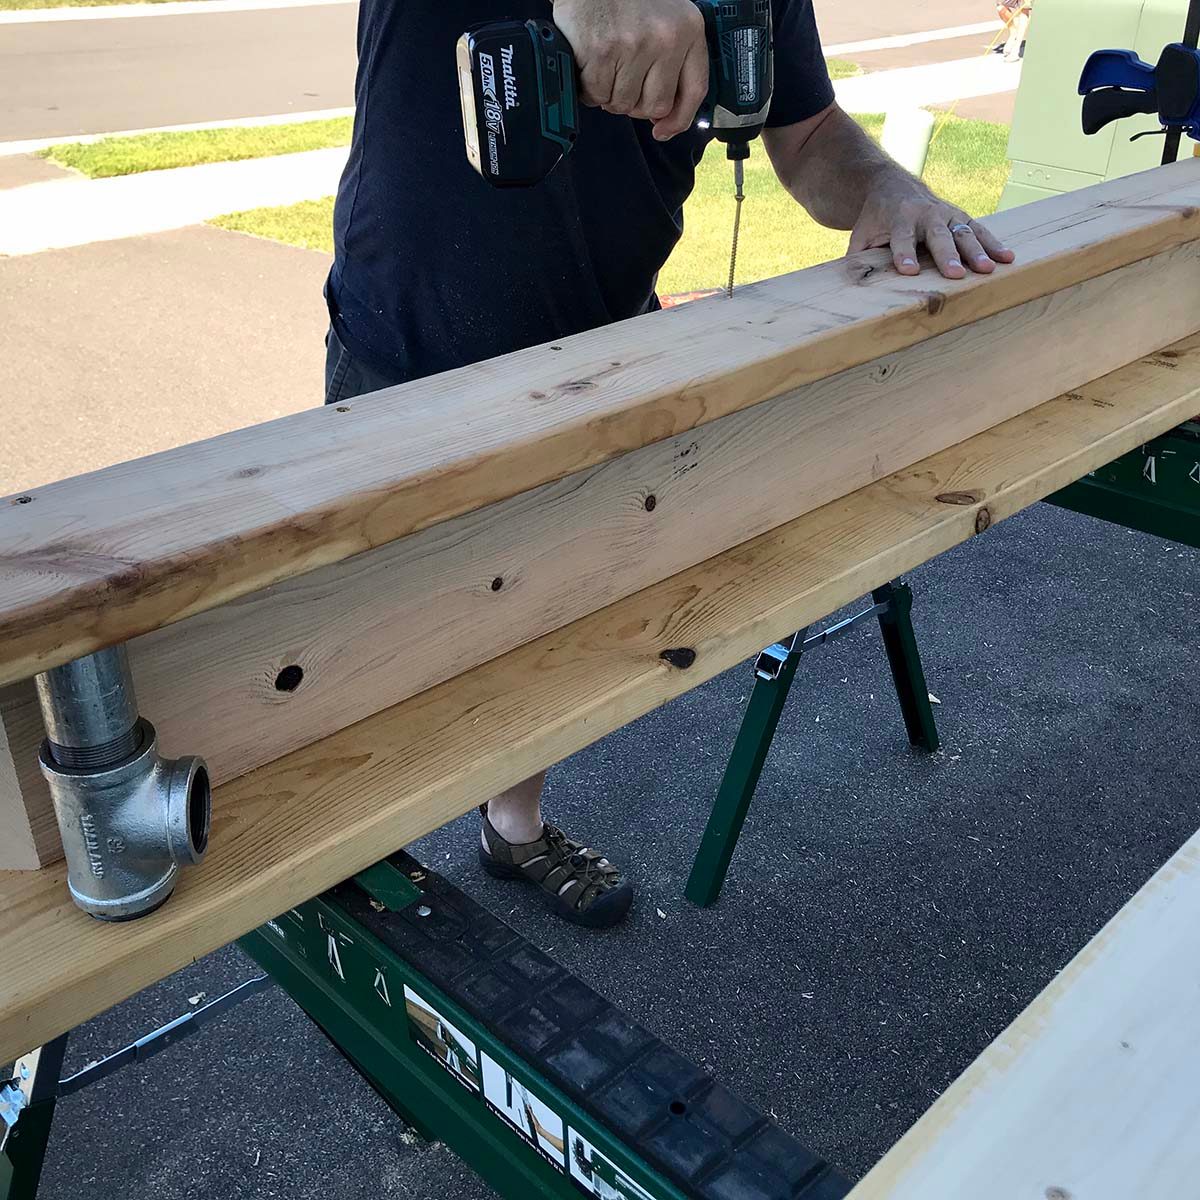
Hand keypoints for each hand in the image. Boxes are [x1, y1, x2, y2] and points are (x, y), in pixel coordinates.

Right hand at [552, 0, 708, 139]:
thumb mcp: (665, 18)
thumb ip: (673, 60)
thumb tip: (663, 118)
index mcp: (688, 29)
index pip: (694, 90)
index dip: (679, 119)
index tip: (663, 130)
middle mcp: (666, 38)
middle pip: (655, 106)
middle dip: (635, 103)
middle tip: (623, 82)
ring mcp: (634, 46)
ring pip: (623, 104)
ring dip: (609, 93)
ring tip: (605, 65)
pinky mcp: (602, 52)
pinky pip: (597, 95)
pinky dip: (588, 87)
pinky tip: (589, 64)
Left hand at [848, 171, 1014, 278]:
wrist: (893, 186)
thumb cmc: (875, 219)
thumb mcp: (860, 235)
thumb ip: (856, 257)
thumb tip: (849, 284)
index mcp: (898, 218)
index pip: (901, 239)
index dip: (903, 254)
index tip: (906, 271)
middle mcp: (925, 214)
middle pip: (938, 236)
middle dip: (947, 255)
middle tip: (955, 274)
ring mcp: (947, 214)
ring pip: (963, 233)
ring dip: (977, 251)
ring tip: (989, 269)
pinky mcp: (961, 217)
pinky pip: (979, 230)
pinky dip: (993, 243)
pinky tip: (1008, 258)